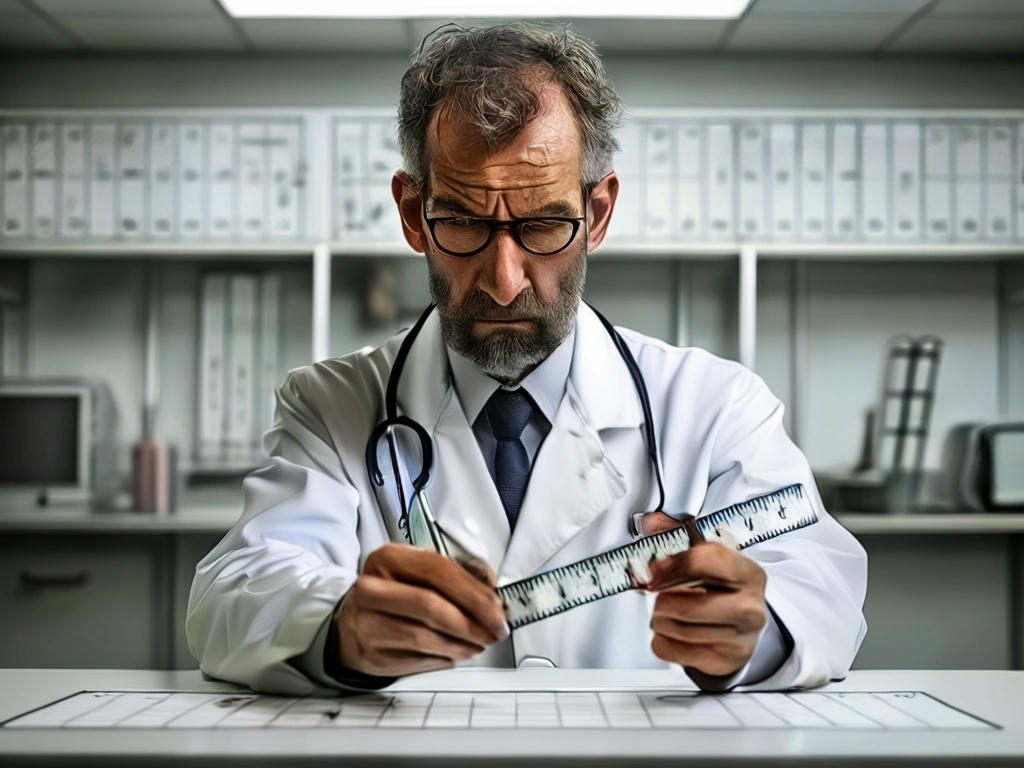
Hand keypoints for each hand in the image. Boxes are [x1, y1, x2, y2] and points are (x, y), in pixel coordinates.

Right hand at [334, 543, 508, 676]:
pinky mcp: (372, 656)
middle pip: (429, 605)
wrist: (352, 625)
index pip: (436, 570)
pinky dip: (445, 658)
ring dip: (461, 643)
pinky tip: (457, 652)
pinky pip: (418, 660)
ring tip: (479, 643)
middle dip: (470, 621)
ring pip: (424, 637)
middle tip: (494, 631)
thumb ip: (457, 577)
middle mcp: (371, 589)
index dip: (472, 592)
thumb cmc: (395, 595)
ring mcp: (367, 624)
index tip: (497, 609)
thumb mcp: (419, 574)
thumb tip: (492, 594)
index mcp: (387, 558)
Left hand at [645, 542, 767, 677]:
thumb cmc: (722, 587)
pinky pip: (671, 651)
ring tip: (665, 612)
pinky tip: (670, 631)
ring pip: (676, 630)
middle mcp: (750, 608)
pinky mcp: (723, 662)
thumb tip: (651, 523)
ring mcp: (739, 639)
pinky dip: (661, 640)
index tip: (653, 570)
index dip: (671, 564)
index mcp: (749, 574)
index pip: (705, 561)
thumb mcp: (710, 557)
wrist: (744, 627)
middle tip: (658, 595)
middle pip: (687, 606)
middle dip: (662, 600)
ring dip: (659, 619)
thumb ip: (677, 536)